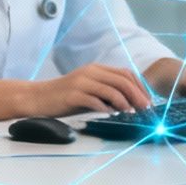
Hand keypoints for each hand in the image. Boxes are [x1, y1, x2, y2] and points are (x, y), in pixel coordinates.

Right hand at [32, 63, 151, 116]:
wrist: (37, 97)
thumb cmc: (65, 97)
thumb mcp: (89, 90)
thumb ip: (107, 92)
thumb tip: (129, 103)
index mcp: (97, 69)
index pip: (125, 74)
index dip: (140, 87)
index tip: (148, 101)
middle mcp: (91, 72)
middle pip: (122, 80)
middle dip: (137, 95)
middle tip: (146, 109)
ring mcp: (81, 82)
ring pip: (111, 89)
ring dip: (125, 102)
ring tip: (132, 113)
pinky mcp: (72, 94)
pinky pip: (94, 100)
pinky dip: (106, 108)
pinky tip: (111, 115)